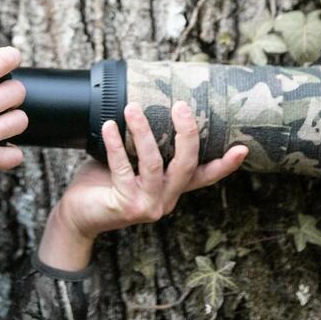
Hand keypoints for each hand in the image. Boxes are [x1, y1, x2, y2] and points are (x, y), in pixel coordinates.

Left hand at [38, 101, 246, 270]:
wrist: (78, 217)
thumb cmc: (104, 184)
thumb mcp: (132, 164)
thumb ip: (144, 146)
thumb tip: (146, 103)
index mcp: (172, 188)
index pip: (204, 176)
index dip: (225, 165)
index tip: (242, 148)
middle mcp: (166, 198)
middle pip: (186, 164)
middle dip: (186, 133)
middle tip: (180, 105)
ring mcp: (148, 204)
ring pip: (154, 163)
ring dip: (143, 131)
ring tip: (132, 107)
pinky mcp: (126, 205)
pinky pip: (123, 168)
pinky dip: (115, 144)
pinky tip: (109, 126)